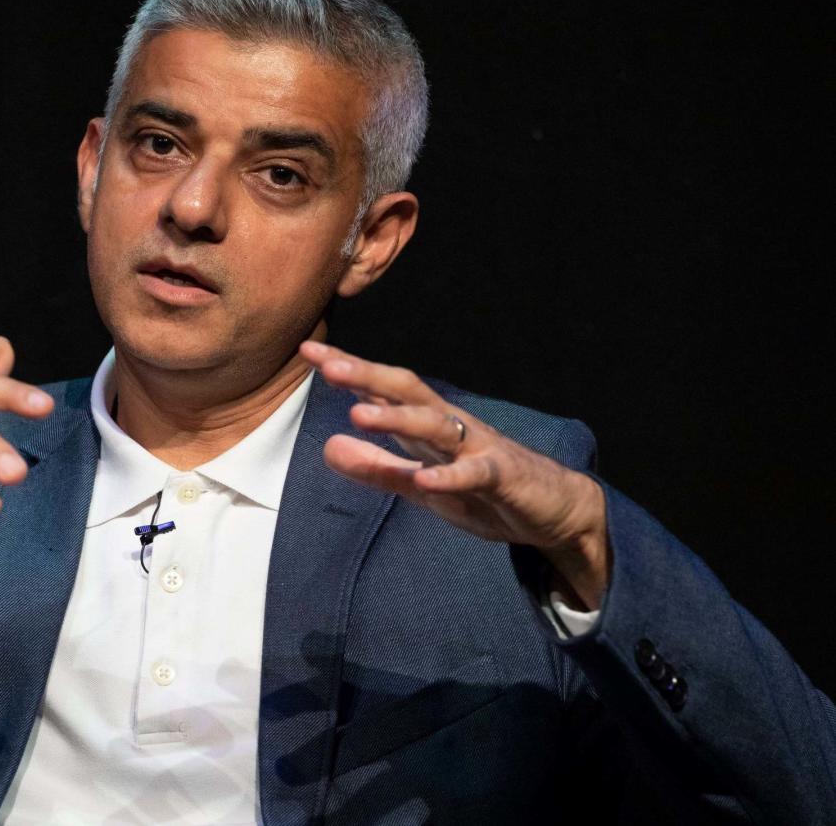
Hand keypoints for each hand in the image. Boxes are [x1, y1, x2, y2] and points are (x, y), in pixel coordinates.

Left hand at [299, 341, 608, 609]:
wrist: (553, 510)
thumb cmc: (484, 491)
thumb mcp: (421, 486)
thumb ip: (377, 469)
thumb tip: (329, 448)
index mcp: (427, 427)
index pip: (382, 389)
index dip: (347, 370)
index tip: (307, 350)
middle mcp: (451, 426)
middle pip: (407, 391)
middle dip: (367, 375)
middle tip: (327, 366)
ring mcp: (479, 448)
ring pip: (436, 426)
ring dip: (398, 419)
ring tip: (360, 415)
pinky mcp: (503, 477)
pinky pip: (475, 473)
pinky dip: (449, 476)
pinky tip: (425, 479)